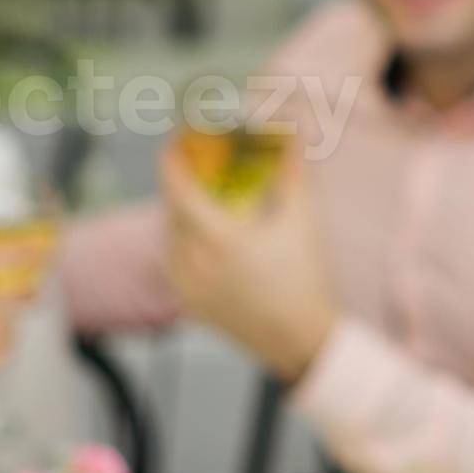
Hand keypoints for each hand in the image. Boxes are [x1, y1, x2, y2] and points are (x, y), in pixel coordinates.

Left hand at [159, 142, 338, 383]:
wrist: (302, 339)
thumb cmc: (305, 279)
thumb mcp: (304, 220)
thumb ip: (293, 173)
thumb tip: (293, 133)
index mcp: (220, 238)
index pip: (179, 190)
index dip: (172, 162)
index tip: (174, 143)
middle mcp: (195, 263)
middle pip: (170, 213)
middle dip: (178, 186)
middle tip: (193, 169)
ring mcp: (189, 288)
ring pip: (168, 242)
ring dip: (177, 217)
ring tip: (196, 204)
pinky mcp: (192, 307)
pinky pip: (173, 267)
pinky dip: (179, 247)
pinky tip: (198, 244)